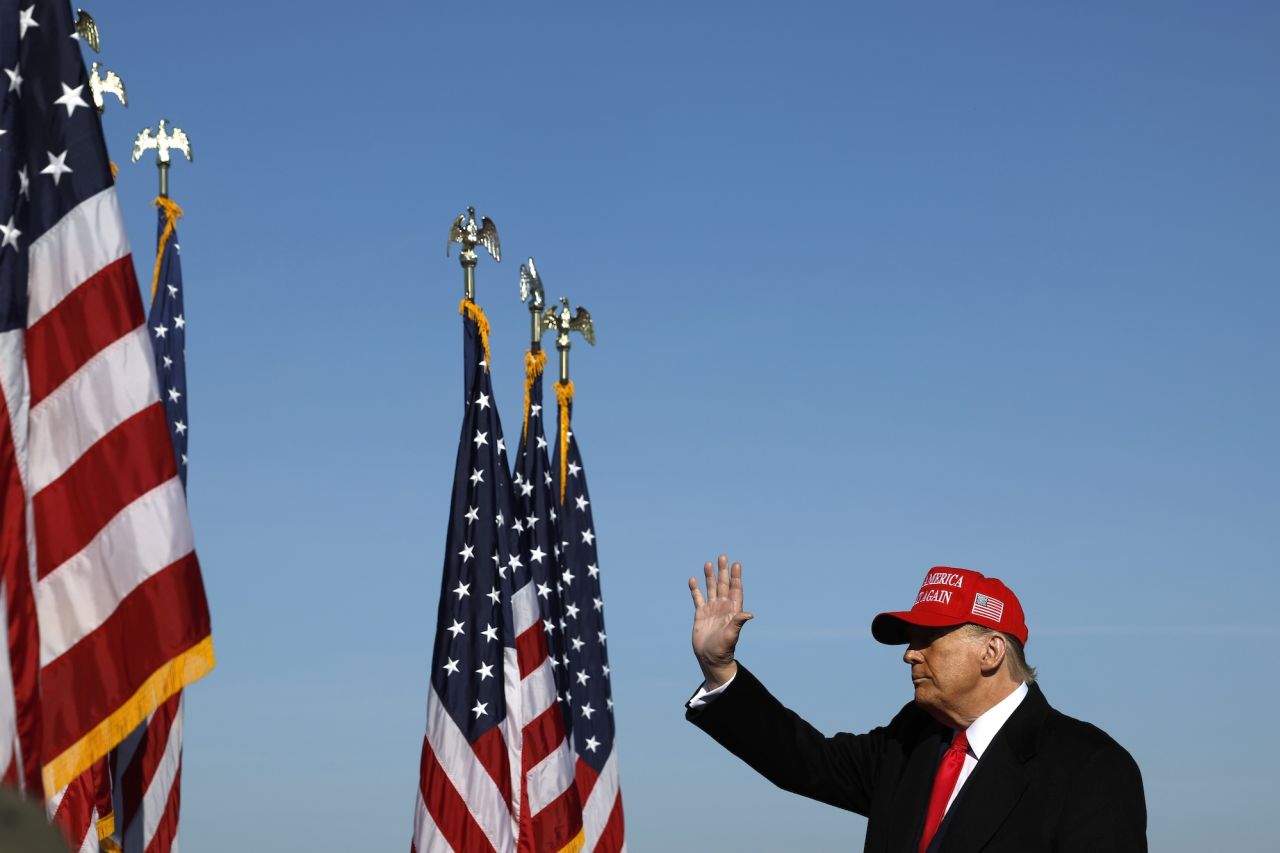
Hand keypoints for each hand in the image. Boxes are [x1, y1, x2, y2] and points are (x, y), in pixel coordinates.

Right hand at [689, 554, 753, 689]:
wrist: (710, 658)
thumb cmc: (723, 649)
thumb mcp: (732, 635)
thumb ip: (738, 622)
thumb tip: (749, 614)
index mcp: (733, 610)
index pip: (736, 590)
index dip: (736, 577)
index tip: (736, 564)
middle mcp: (723, 607)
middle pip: (723, 585)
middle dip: (723, 571)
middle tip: (722, 556)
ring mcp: (711, 609)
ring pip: (711, 589)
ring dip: (710, 577)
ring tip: (708, 563)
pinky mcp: (700, 614)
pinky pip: (698, 598)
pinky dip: (695, 589)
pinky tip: (693, 580)